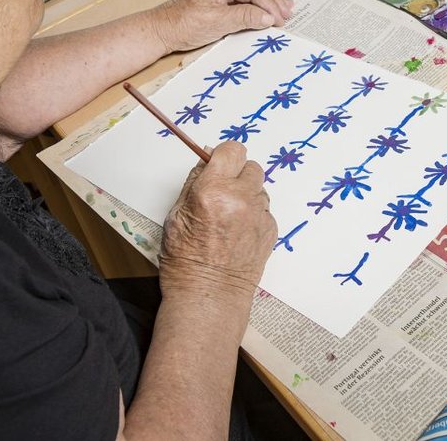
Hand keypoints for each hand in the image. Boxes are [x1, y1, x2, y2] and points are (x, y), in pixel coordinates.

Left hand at [151, 0, 292, 52]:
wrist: (162, 30)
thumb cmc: (184, 25)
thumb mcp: (219, 23)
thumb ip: (246, 17)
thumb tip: (269, 17)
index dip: (269, 5)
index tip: (282, 18)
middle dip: (272, 0)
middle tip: (288, 12)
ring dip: (265, 0)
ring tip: (283, 9)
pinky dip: (254, 3)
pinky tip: (264, 9)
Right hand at [159, 141, 276, 300]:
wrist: (208, 296)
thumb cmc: (184, 260)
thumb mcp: (175, 215)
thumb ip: (194, 182)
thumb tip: (206, 158)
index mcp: (213, 190)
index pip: (232, 150)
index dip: (224, 156)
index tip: (218, 165)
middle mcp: (240, 199)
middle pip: (251, 166)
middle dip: (237, 174)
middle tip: (222, 192)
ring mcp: (259, 215)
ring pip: (259, 188)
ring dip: (246, 194)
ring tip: (229, 216)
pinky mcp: (271, 230)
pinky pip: (264, 210)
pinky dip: (253, 214)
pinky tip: (238, 232)